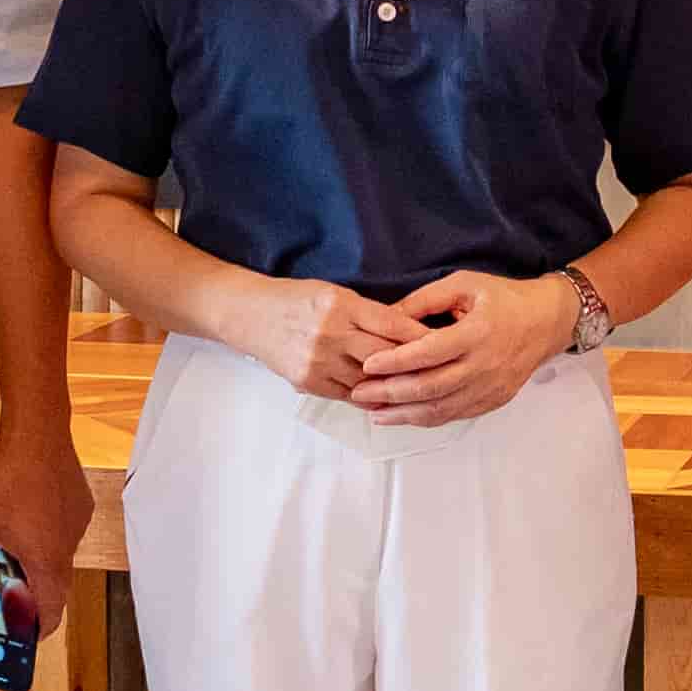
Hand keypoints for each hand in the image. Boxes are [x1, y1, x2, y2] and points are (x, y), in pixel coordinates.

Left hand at [0, 421, 95, 636]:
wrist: (37, 432)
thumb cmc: (8, 479)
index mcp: (46, 560)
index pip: (51, 611)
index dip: (38, 629)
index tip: (28, 636)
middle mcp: (68, 546)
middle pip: (56, 584)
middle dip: (35, 592)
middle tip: (14, 595)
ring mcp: (77, 523)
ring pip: (60, 554)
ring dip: (41, 559)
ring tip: (15, 548)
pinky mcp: (79, 503)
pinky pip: (64, 528)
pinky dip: (47, 532)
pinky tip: (27, 514)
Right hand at [231, 273, 427, 396]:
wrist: (249, 315)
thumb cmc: (295, 300)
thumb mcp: (332, 293)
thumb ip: (366, 312)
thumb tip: (406, 331)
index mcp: (340, 305)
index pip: (391, 323)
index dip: (419, 335)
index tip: (442, 341)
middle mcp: (330, 333)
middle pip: (384, 355)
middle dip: (413, 363)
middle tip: (440, 368)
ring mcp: (318, 361)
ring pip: (368, 380)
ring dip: (393, 384)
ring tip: (417, 387)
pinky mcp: (308, 381)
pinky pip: (347, 394)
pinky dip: (368, 396)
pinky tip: (385, 397)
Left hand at [348, 269, 583, 426]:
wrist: (547, 322)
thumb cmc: (503, 299)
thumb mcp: (465, 284)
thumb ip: (425, 299)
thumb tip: (387, 317)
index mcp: (477, 333)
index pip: (429, 353)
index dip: (396, 362)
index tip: (368, 364)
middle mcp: (485, 365)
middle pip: (430, 387)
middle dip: (390, 393)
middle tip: (359, 392)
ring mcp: (491, 387)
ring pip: (441, 409)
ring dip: (404, 414)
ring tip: (375, 412)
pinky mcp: (494, 400)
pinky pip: (455, 415)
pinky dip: (426, 418)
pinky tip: (404, 415)